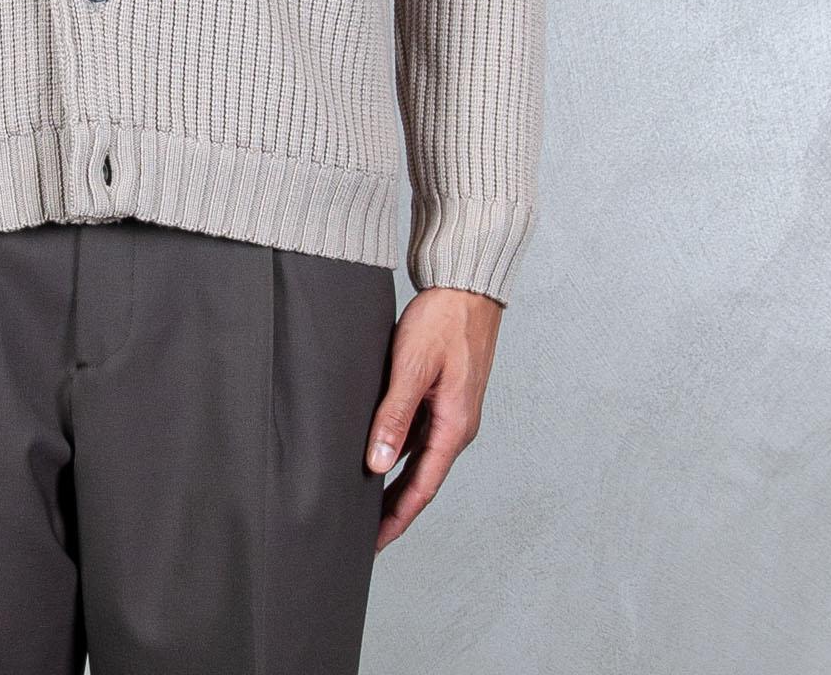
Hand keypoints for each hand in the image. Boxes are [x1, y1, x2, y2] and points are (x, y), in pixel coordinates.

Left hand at [365, 284, 503, 552]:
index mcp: (454, 426)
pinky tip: (376, 454)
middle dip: (393, 508)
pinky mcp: (443, 397)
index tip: (374, 543)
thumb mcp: (412, 366)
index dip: (397, 518)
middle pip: (421, 480)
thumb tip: (379, 463)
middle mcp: (456, 426)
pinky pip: (418, 435)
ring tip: (362, 500)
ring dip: (394, 480)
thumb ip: (394, 415)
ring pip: (418, 458)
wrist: (467, 287)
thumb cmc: (443, 321)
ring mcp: (450, 412)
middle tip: (362, 534)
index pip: (421, 488)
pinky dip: (398, 451)